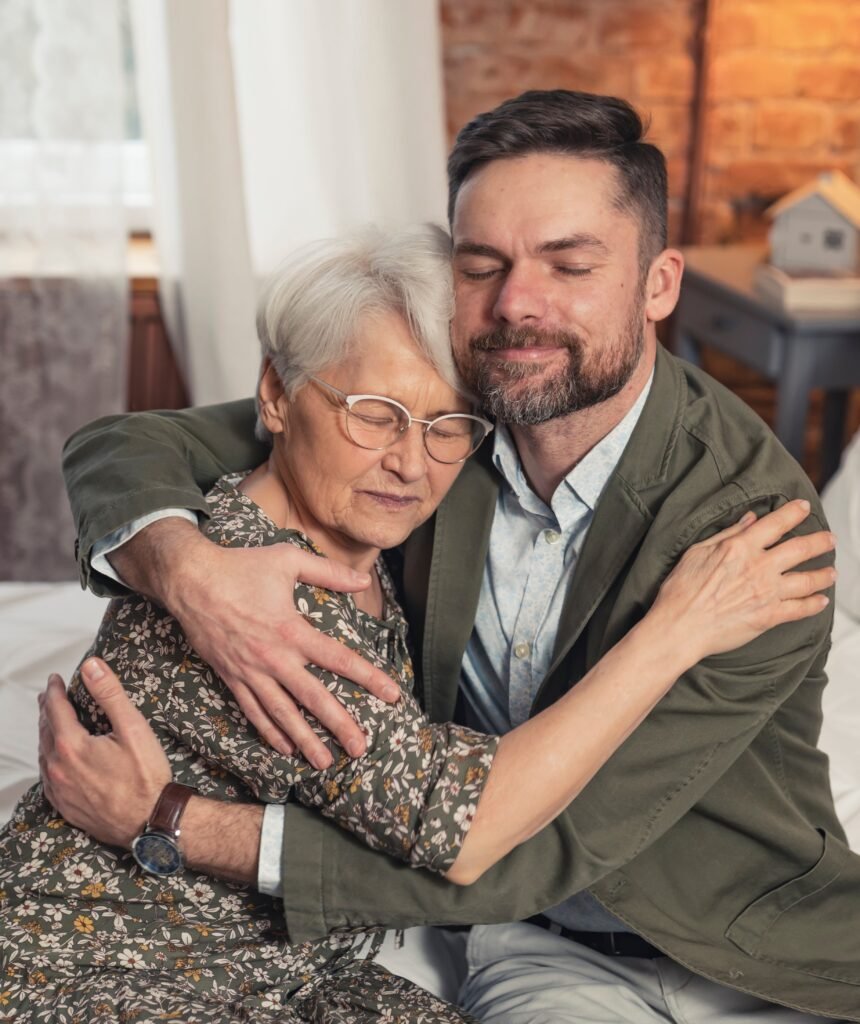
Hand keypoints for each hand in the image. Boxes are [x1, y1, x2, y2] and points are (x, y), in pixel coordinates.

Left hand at [38, 657, 170, 847]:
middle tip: (51, 696)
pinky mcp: (65, 806)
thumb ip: (109, 695)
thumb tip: (91, 666)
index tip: (55, 679)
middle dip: (48, 710)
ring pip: (44, 754)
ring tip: (51, 722)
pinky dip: (48, 760)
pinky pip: (48, 778)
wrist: (149, 822)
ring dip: (46, 734)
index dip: (55, 690)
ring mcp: (60, 790)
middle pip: (45, 730)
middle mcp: (59, 768)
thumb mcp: (133, 729)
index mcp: (72, 745)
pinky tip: (55, 758)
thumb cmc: (146, 776)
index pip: (55, 709)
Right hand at [154, 526, 400, 767]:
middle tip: (360, 748)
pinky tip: (284, 748)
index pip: (338, 659)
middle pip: (313, 698)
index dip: (368, 677)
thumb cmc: (240, 565)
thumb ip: (328, 572)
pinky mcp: (230, 676)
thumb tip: (362, 582)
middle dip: (339, 725)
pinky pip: (252, 710)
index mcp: (291, 630)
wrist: (189, 578)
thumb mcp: (288, 560)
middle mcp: (273, 657)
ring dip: (304, 740)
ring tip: (324, 763)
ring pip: (282, 713)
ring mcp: (250, 671)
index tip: (392, 695)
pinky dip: (269, 731)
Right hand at [654, 499, 835, 662]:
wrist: (680, 627)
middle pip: (800, 549)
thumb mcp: (697, 552)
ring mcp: (767, 593)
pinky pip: (799, 609)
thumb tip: (750, 519)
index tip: (804, 507)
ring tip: (832, 571)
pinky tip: (821, 601)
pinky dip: (814, 604)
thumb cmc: (681, 589)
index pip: (775, 524)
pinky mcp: (769, 617)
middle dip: (819, 541)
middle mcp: (759, 568)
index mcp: (740, 547)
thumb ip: (727, 534)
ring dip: (823, 574)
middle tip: (829, 539)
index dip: (793, 513)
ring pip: (807, 580)